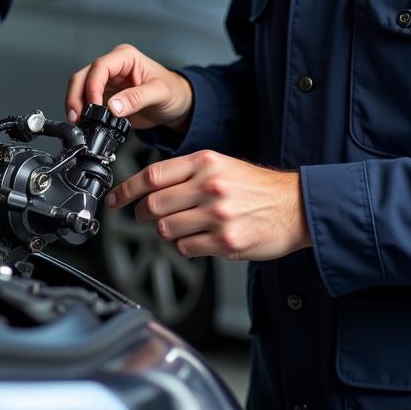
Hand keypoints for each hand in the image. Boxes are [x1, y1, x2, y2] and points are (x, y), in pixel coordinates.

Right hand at [66, 43, 193, 130]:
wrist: (177, 106)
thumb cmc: (173, 91)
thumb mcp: (160, 93)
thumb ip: (137, 98)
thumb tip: (114, 106)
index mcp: (126, 58)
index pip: (100, 67)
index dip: (92, 85)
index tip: (93, 104)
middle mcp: (114, 67)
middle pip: (84, 76)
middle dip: (76, 95)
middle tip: (75, 115)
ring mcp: (108, 82)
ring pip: (81, 88)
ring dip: (76, 104)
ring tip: (77, 121)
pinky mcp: (106, 97)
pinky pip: (87, 101)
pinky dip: (82, 111)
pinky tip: (83, 122)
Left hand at [108, 149, 310, 261]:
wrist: (295, 206)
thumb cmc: (256, 186)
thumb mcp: (220, 165)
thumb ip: (186, 172)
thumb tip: (150, 186)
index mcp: (204, 162)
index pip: (152, 176)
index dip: (127, 190)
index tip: (115, 199)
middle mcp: (209, 186)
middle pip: (154, 204)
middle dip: (144, 214)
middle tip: (146, 216)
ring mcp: (217, 215)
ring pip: (166, 228)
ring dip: (165, 231)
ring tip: (178, 227)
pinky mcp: (226, 241)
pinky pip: (186, 248)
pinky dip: (184, 246)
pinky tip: (196, 239)